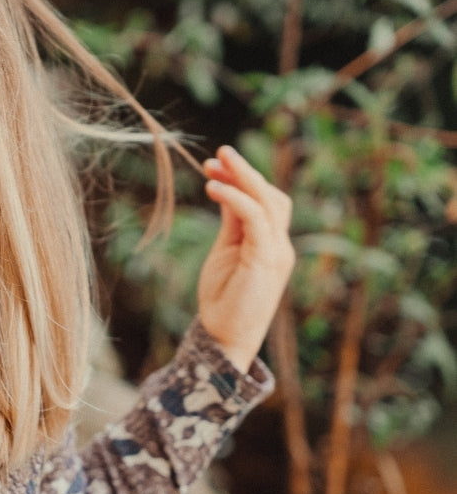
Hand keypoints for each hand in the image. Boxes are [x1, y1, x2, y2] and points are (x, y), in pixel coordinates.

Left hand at [197, 146, 294, 372]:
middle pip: (272, 196)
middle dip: (244, 172)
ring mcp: (276, 252)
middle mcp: (280, 246)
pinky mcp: (265, 259)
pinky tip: (213, 188)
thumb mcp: (225, 254)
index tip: (213, 166)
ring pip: (267, 201)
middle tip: (218, 154)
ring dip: (242, 177)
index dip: (242, 180)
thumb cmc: (223, 301)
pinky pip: (255, 219)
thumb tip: (226, 191)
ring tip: (215, 162)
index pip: (265, 201)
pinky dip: (235, 199)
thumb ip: (231, 224)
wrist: (225, 338)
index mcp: (271, 244)